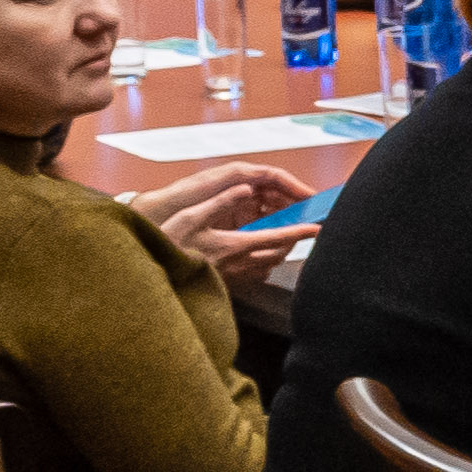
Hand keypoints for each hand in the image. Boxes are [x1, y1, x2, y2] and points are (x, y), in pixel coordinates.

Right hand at [120, 165, 300, 268]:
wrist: (154, 278)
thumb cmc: (168, 245)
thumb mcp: (191, 217)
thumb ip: (220, 202)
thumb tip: (246, 188)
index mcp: (235, 245)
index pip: (277, 237)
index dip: (300, 231)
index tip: (318, 227)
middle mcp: (239, 264)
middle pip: (278, 253)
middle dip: (292, 240)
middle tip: (298, 226)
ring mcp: (234, 277)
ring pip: (268, 265)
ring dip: (277, 251)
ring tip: (278, 237)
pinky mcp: (227, 284)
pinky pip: (254, 274)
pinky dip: (262, 263)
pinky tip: (254, 254)